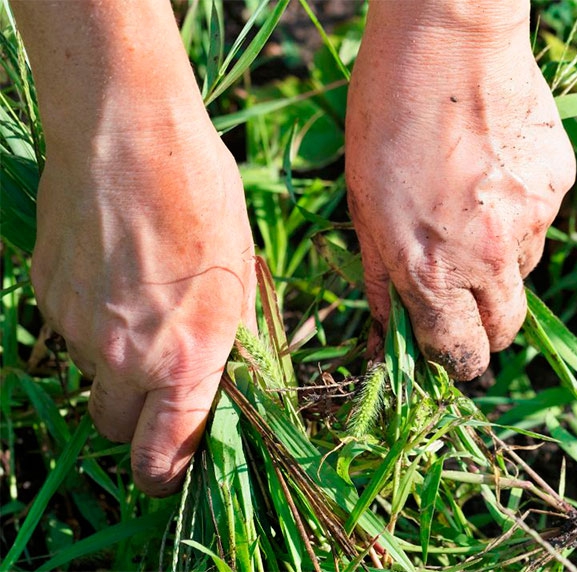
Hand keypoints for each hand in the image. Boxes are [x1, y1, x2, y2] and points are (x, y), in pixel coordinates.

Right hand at [32, 119, 254, 496]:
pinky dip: (92, 321)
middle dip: (138, 421)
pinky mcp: (46, 295)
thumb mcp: (240, 273)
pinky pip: (71, 331)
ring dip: (115, 363)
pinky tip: (113, 273)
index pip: (165, 454)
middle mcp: (124, 355)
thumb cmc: (202, 197)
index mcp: (186, 356)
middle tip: (161, 385)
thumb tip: (222, 378)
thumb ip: (228, 339)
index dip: (168, 474)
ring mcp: (77, 327)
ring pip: (92, 376)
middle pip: (116, 429)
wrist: (127, 134)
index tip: (173, 469)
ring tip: (143, 302)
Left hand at [345, 2, 574, 379]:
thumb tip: (386, 335)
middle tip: (463, 298)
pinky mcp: (558, 185)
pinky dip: (518, 214)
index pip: (459, 353)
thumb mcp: (362, 205)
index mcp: (431, 270)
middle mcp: (489, 257)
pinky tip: (492, 172)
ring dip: (499, 262)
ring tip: (469, 207)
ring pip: (523, 272)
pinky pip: (540, 221)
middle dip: (485, 328)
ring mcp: (532, 220)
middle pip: (505, 330)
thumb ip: (381, 278)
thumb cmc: (386, 117)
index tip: (450, 352)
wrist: (448, 39)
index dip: (455, 361)